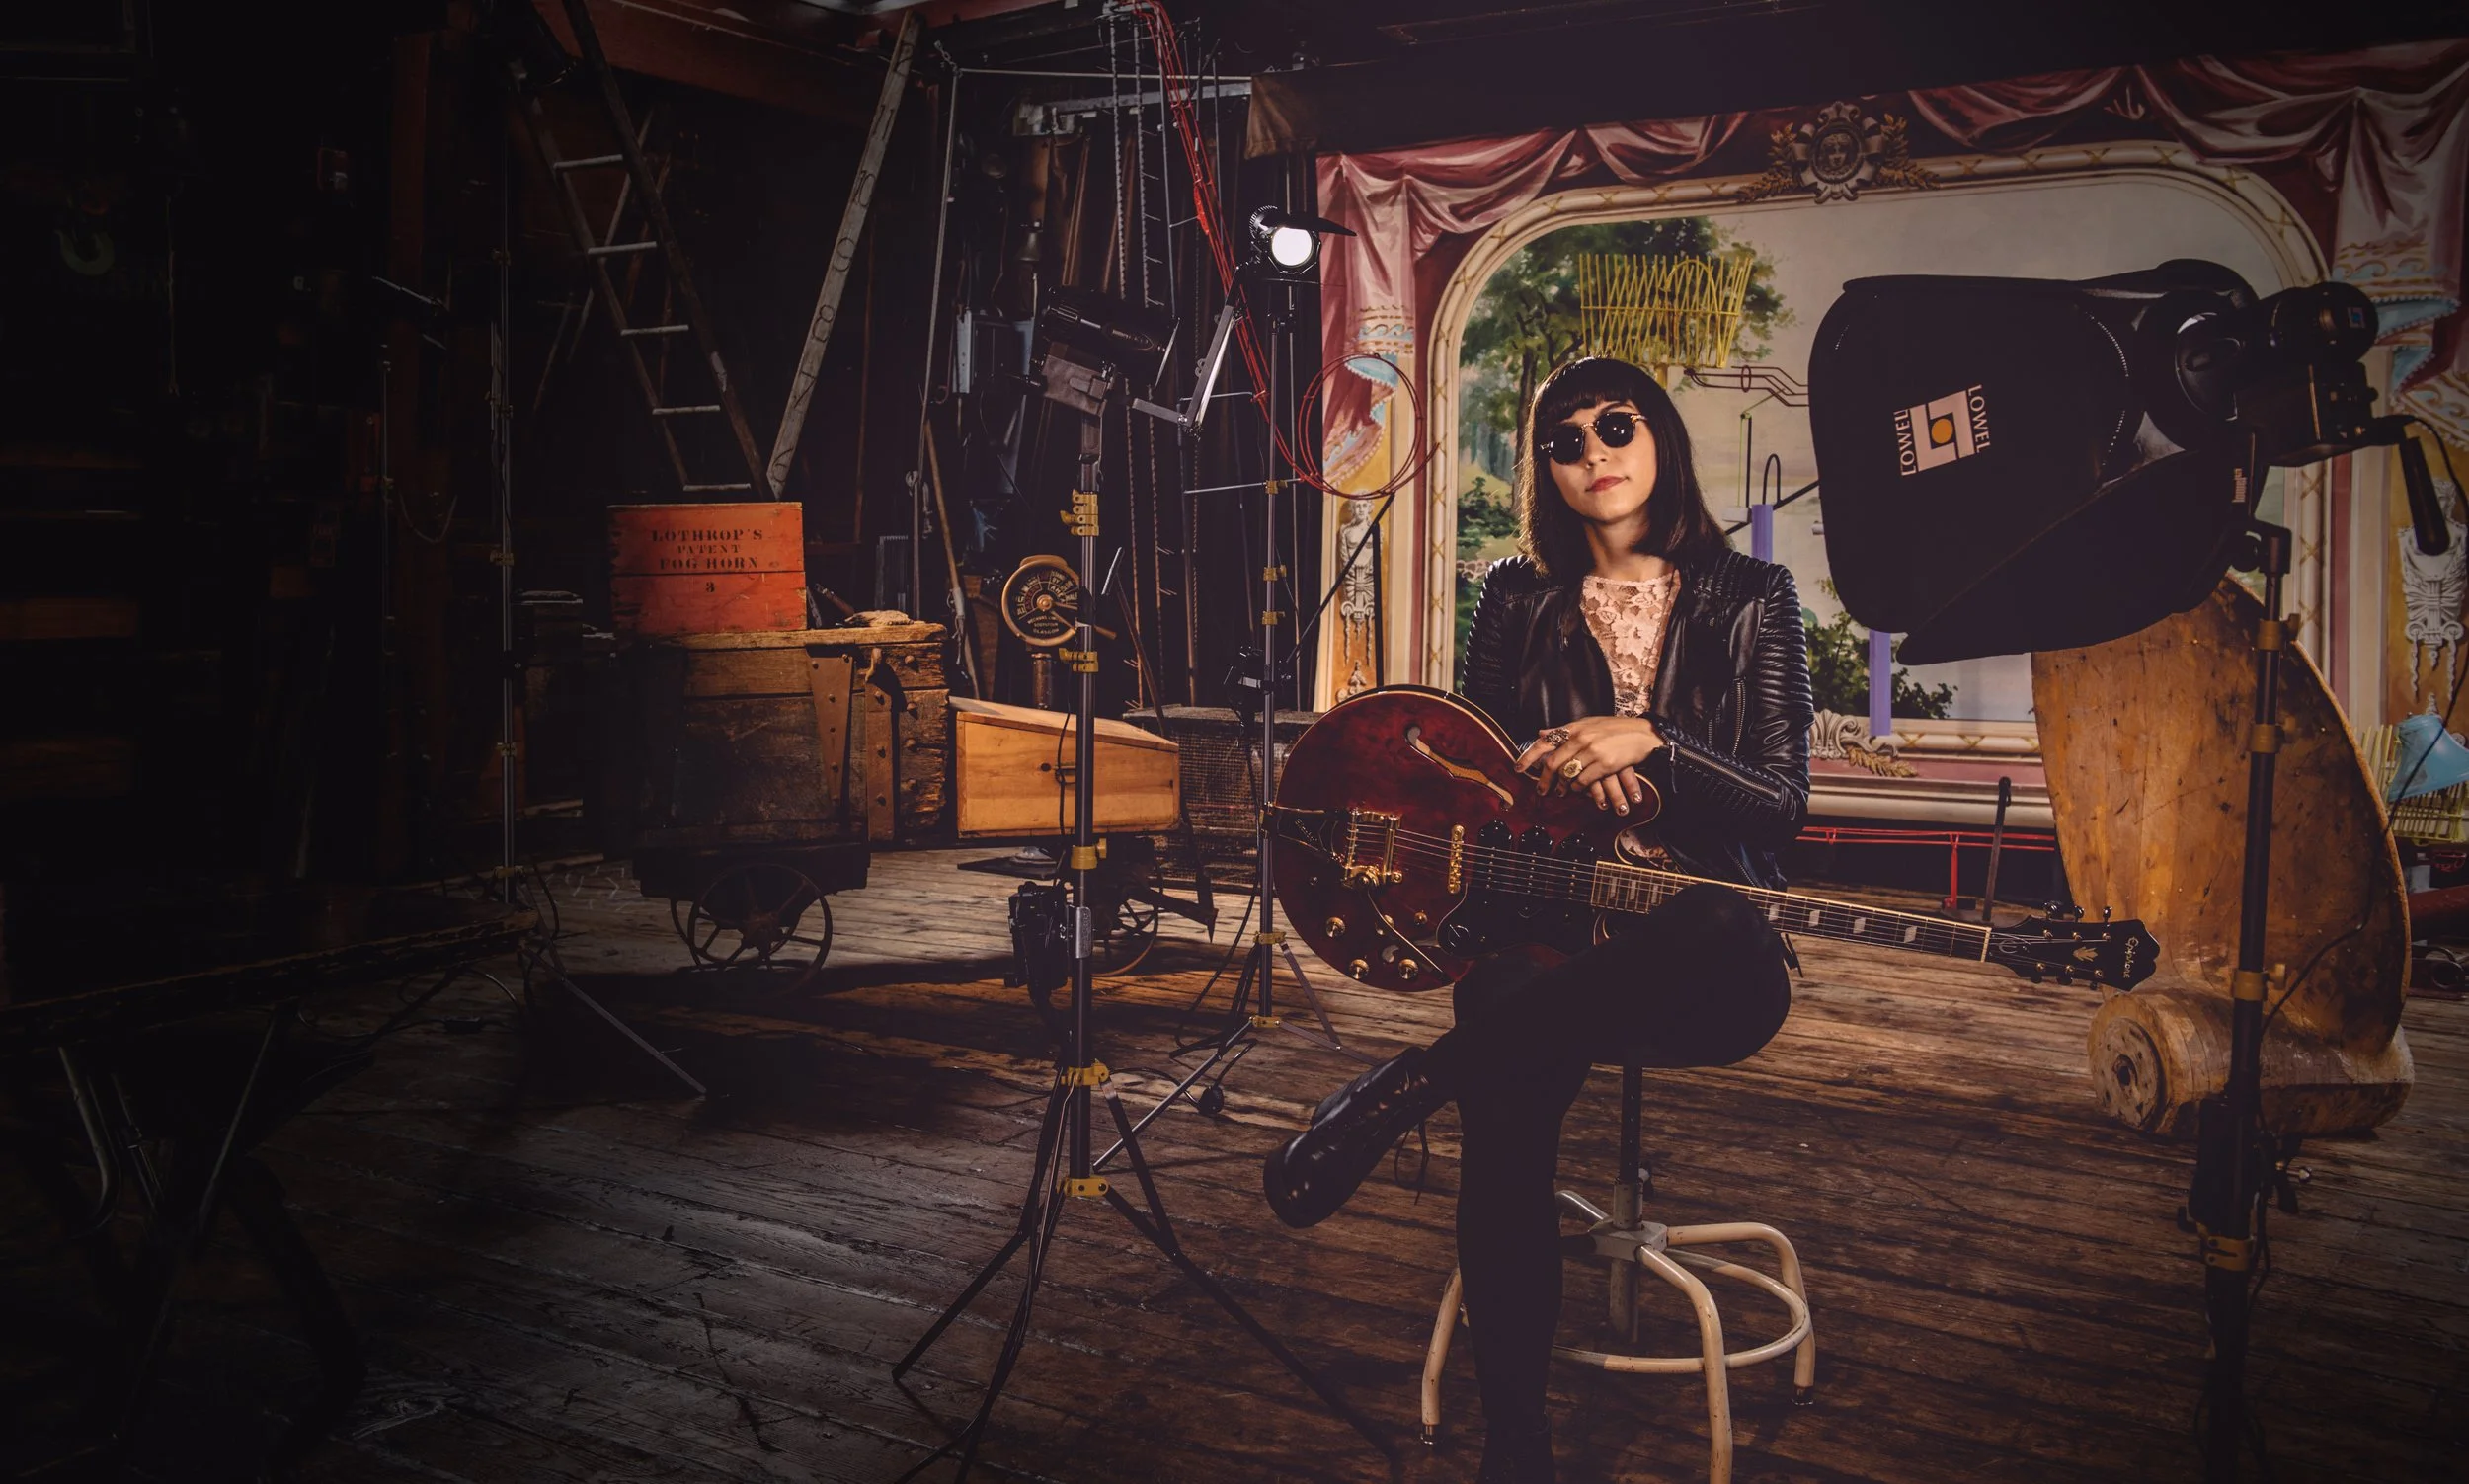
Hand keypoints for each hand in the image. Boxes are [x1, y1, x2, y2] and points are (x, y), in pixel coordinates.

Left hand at [1515, 716, 1663, 814]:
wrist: (1643, 734)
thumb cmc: (1615, 729)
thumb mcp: (1588, 724)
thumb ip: (1564, 729)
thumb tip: (1541, 732)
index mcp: (1575, 727)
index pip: (1545, 742)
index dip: (1529, 756)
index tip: (1518, 768)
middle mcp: (1581, 738)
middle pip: (1553, 763)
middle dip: (1544, 780)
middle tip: (1541, 790)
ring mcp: (1593, 751)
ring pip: (1568, 774)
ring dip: (1562, 787)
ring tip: (1561, 793)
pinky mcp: (1605, 764)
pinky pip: (1584, 781)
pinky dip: (1578, 788)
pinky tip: (1577, 791)